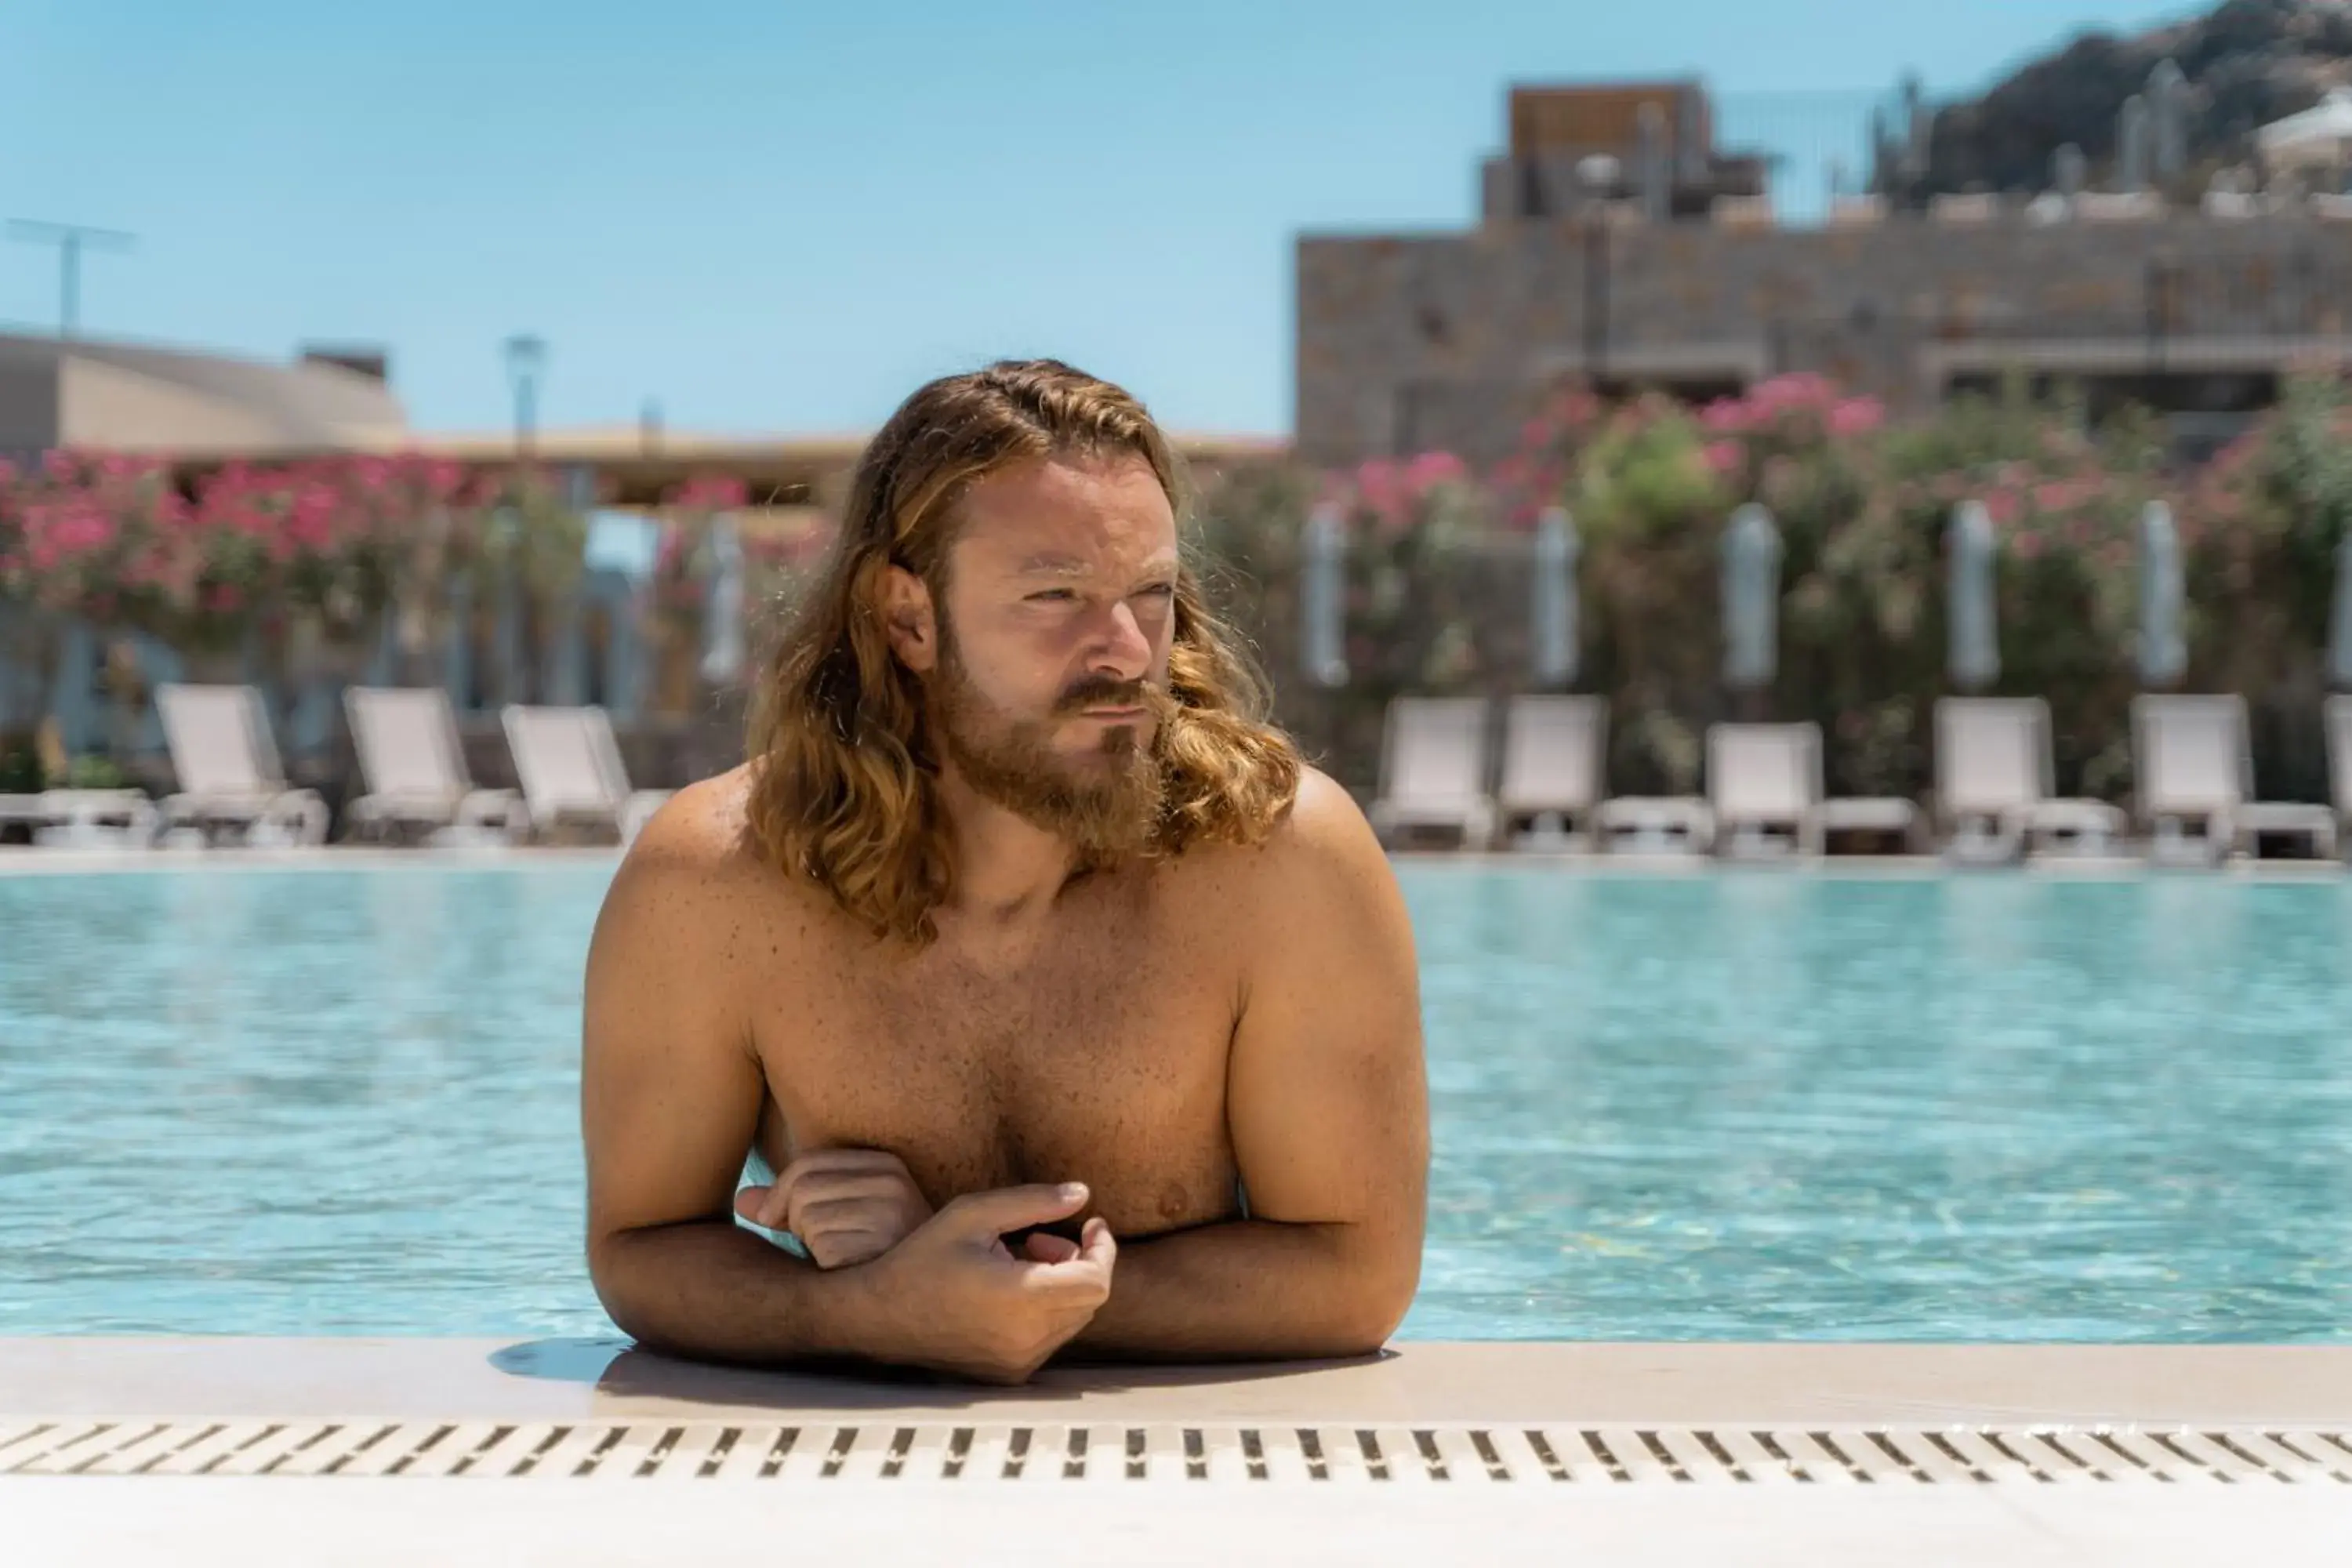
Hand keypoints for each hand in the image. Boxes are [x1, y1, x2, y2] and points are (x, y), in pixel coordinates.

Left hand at [734, 1149, 933, 1270]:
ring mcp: (891, 1215)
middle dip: (797, 1221)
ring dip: (812, 1244)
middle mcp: (893, 1184)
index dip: (782, 1193)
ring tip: (843, 1255)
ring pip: (807, 1217)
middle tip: (822, 1243)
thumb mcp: (837, 1215)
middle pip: (802, 1188)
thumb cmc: (871, 1254)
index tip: (781, 1220)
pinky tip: (848, 1271)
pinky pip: (821, 1248)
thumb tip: (740, 1200)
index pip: (808, 1162)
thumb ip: (790, 1202)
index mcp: (886, 1166)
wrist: (922, 1297)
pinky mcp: (882, 1247)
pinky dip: (824, 1265)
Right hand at [854, 1183, 1116, 1383]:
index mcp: (1021, 1299)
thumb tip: (1082, 1195)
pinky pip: (1051, 1338)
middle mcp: (1026, 1339)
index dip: (1103, 1249)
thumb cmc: (921, 1259)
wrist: (877, 1317)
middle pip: (1089, 1299)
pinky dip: (1046, 1311)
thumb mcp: (973, 1214)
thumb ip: (1033, 1201)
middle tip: (1037, 1239)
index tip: (1091, 1224)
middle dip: (1078, 1261)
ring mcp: (1019, 1363)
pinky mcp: (1010, 1375)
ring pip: (1073, 1319)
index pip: (1096, 1282)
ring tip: (1017, 1262)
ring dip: (1062, 1285)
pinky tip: (1008, 1292)